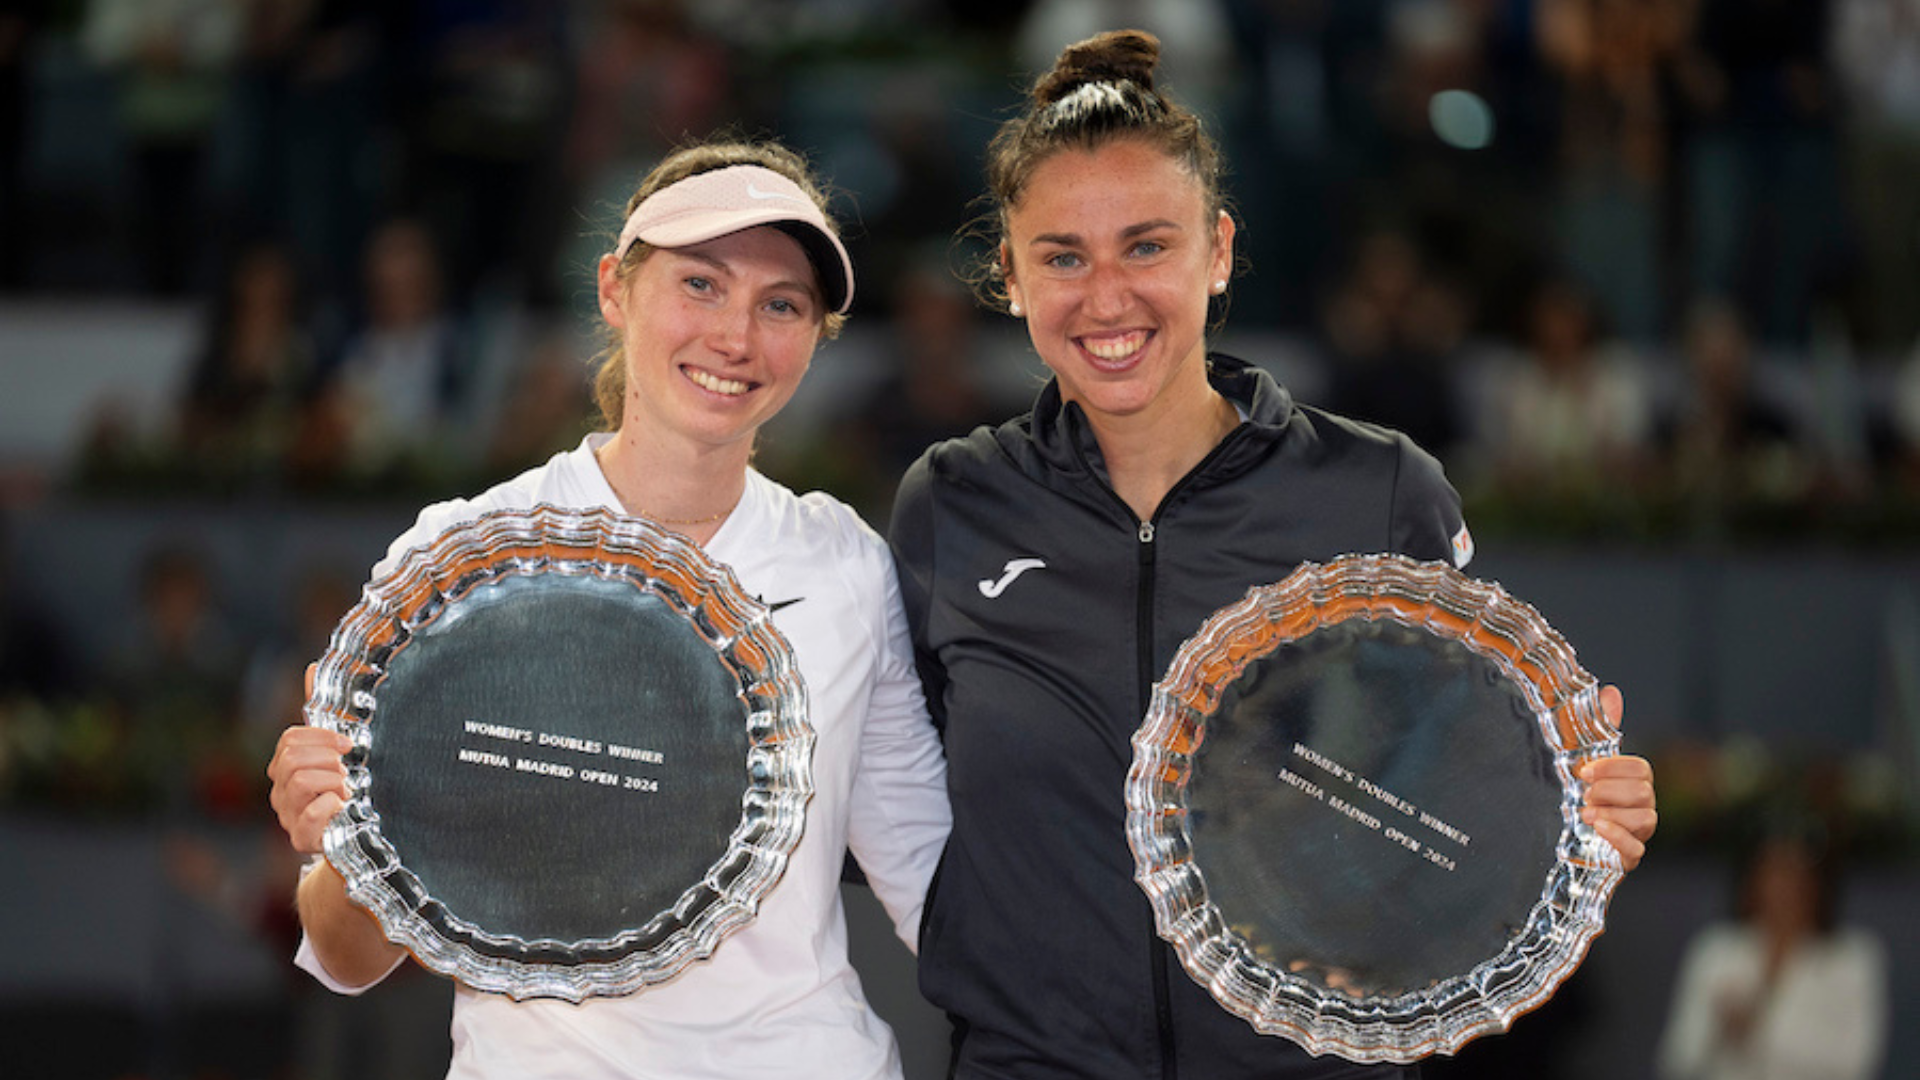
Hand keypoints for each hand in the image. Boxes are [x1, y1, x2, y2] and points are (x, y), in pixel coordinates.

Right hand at [265, 663, 350, 853]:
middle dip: (329, 760)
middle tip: (347, 772)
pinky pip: (315, 813)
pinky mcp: (299, 839)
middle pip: (292, 758)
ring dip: (336, 784)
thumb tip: (312, 667)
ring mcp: (286, 816)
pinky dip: (335, 807)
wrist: (357, 834)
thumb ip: (322, 712)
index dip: (322, 737)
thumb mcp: (336, 747)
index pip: (290, 738)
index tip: (348, 744)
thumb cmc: (346, 786)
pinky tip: (343, 811)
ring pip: (304, 781)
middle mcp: (279, 791)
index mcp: (285, 766)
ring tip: (347, 794)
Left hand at [1578, 685, 1656, 870]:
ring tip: (1584, 812)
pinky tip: (1596, 827)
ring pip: (1646, 820)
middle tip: (1583, 792)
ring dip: (1613, 813)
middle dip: (1611, 790)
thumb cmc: (1571, 798)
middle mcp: (1639, 810)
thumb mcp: (1580, 763)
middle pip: (1645, 793)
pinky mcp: (1624, 860)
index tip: (1584, 770)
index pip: (1642, 769)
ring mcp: (1635, 836)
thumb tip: (1611, 692)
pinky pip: (1636, 850)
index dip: (1615, 767)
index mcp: (1630, 785)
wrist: (1552, 841)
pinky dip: (1617, 837)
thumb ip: (1598, 731)